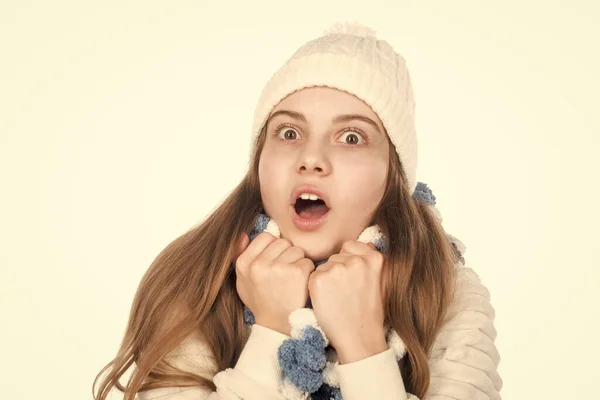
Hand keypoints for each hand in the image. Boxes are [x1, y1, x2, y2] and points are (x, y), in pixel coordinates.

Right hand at [235, 232, 314, 335]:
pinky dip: (308, 271)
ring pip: (296, 250)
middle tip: (285, 272)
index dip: (273, 247)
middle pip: (282, 242)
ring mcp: (277, 268)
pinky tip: (301, 284)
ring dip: (298, 261)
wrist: (278, 324)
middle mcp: (258, 264)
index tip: (275, 261)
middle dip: (287, 254)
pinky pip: (307, 261)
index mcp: (244, 263)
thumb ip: (240, 257)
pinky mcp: (296, 273)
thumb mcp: (243, 281)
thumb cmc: (261, 301)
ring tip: (292, 279)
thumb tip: (243, 235)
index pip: (265, 237)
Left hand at [308, 240, 387, 363]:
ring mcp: (337, 268)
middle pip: (336, 256)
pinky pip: (313, 276)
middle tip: (346, 293)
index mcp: (374, 258)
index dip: (348, 263)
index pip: (350, 246)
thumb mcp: (382, 282)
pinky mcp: (319, 279)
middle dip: (338, 271)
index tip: (353, 281)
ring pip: (324, 266)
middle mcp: (356, 260)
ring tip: (338, 298)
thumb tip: (364, 243)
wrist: (359, 337)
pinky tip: (328, 301)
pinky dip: (316, 288)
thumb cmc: (370, 312)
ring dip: (327, 279)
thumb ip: (372, 260)